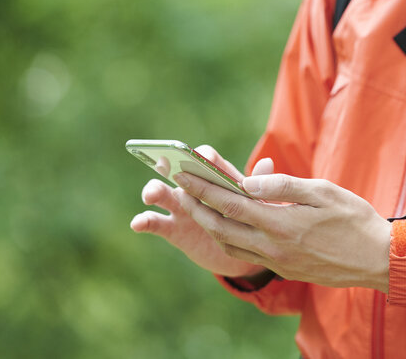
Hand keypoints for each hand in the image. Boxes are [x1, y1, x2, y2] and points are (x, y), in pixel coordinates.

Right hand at [130, 145, 273, 277]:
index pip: (206, 158)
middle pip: (179, 171)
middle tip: (163, 164)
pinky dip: (144, 221)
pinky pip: (155, 223)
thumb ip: (262, 185)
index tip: (201, 158)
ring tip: (150, 195)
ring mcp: (181, 208)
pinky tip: (138, 223)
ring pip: (162, 194)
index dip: (202, 156)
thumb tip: (268, 163)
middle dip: (169, 166)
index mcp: (216, 177)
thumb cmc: (253, 218)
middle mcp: (195, 188)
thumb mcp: (260, 204)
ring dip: (153, 190)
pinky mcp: (173, 229)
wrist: (247, 249)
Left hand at [172, 172, 391, 291]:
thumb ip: (284, 187)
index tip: (183, 173)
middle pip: (221, 227)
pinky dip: (229, 238)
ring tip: (197, 205)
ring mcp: (278, 262)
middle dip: (196, 206)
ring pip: (230, 245)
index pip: (230, 204)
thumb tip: (248, 181)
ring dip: (209, 225)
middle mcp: (274, 247)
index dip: (203, 188)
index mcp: (282, 224)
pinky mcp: (285, 269)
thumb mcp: (324, 192)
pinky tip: (228, 226)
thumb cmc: (355, 219)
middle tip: (179, 188)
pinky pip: (247, 254)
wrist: (378, 260)